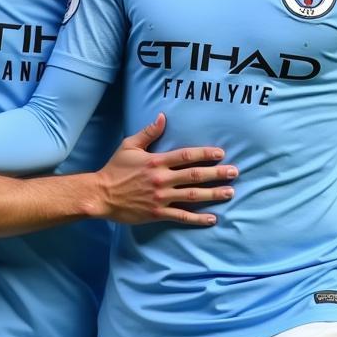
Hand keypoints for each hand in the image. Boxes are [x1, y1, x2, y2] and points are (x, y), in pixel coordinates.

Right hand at [93, 114, 236, 225]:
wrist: (101, 194)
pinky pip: (182, 216)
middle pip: (195, 175)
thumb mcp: (129, 146)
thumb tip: (163, 117)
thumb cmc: (115, 169)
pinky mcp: (158, 213)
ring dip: (213, 194)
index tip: (221, 153)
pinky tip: (213, 218)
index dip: (205, 154)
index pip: (186, 156)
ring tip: (230, 192)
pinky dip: (198, 218)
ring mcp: (161, 197)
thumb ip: (148, 132)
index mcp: (156, 161)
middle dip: (217, 174)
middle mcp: (162, 179)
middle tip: (234, 172)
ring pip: (193, 195)